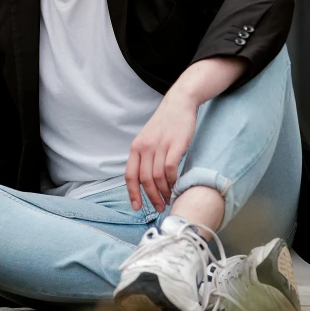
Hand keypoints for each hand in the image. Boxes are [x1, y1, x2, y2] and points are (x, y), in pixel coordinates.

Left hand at [125, 93, 196, 212]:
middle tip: (159, 207)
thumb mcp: (148, 138)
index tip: (137, 207)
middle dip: (151, 197)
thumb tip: (144, 180)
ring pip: (158, 177)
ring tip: (168, 199)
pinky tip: (175, 185)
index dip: (133, 194)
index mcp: (136, 147)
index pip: (130, 176)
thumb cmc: (165, 123)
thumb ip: (144, 156)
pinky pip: (170, 169)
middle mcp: (145, 147)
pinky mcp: (175, 145)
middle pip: (145, 180)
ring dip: (163, 192)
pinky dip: (172, 181)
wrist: (179, 103)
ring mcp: (160, 145)